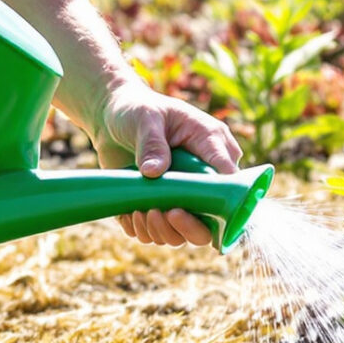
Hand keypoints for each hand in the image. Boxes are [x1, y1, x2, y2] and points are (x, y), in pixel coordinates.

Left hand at [93, 82, 244, 246]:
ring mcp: (186, 194)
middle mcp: (205, 175)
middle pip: (214, 218)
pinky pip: (162, 232)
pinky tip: (130, 215)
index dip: (219, 202)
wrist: (113, 118)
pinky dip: (145, 231)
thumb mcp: (145, 117)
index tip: (185, 208)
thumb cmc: (138, 109)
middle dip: (188, 226)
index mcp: (213, 145)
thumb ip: (152, 143)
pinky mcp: (165, 206)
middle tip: (161, 213)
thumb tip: (154, 172)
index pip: (230, 180)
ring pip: (187, 232)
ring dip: (162, 231)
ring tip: (139, 212)